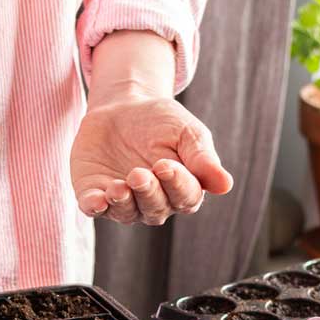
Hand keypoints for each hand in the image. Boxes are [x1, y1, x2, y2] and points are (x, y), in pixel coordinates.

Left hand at [70, 94, 232, 224]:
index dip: (176, 184)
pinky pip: (94, 208)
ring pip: (126, 213)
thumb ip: (202, 158)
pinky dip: (95, 207)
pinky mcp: (94, 194)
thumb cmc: (162, 122)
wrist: (122, 106)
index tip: (165, 164)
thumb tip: (225, 185)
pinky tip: (97, 200)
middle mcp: (153, 202)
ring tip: (119, 186)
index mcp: (182, 189)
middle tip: (140, 173)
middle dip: (148, 192)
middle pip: (155, 209)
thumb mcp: (187, 133)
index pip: (184, 197)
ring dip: (123, 202)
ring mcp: (123, 202)